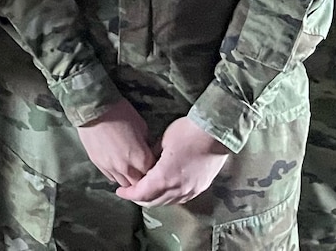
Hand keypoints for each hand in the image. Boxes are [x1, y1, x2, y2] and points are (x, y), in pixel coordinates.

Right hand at [75, 100, 156, 189]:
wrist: (93, 108)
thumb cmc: (120, 113)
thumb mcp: (141, 126)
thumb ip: (146, 143)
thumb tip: (146, 150)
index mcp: (141, 158)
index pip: (153, 174)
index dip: (154, 169)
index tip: (153, 164)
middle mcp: (127, 168)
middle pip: (139, 183)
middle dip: (142, 177)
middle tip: (142, 169)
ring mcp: (111, 168)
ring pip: (124, 183)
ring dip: (128, 178)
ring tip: (129, 168)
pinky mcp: (98, 164)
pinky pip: (111, 177)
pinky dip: (116, 174)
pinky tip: (118, 165)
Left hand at [116, 117, 231, 206]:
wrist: (216, 133)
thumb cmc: (187, 132)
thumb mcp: (163, 141)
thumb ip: (151, 156)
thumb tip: (145, 163)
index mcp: (165, 177)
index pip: (142, 194)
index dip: (129, 194)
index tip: (120, 191)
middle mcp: (178, 189)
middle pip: (153, 202)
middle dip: (139, 198)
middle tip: (130, 192)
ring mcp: (191, 191)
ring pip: (167, 202)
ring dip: (154, 199)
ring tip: (145, 191)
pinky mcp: (200, 188)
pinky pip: (180, 198)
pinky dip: (168, 197)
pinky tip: (163, 189)